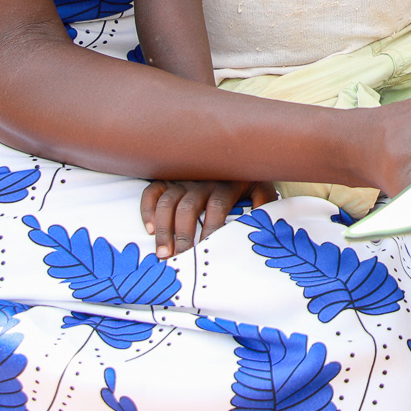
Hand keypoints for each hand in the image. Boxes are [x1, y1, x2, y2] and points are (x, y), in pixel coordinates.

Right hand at [140, 178, 268, 258]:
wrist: (230, 151)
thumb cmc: (245, 177)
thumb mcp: (260, 185)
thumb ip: (263, 201)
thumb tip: (262, 219)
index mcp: (225, 184)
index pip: (216, 207)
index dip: (211, 228)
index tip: (207, 251)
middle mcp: (201, 181)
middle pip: (188, 208)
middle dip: (183, 236)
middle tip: (181, 259)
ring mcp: (183, 179)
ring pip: (168, 203)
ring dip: (163, 229)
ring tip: (163, 254)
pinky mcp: (168, 178)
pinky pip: (153, 191)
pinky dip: (147, 209)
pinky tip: (149, 230)